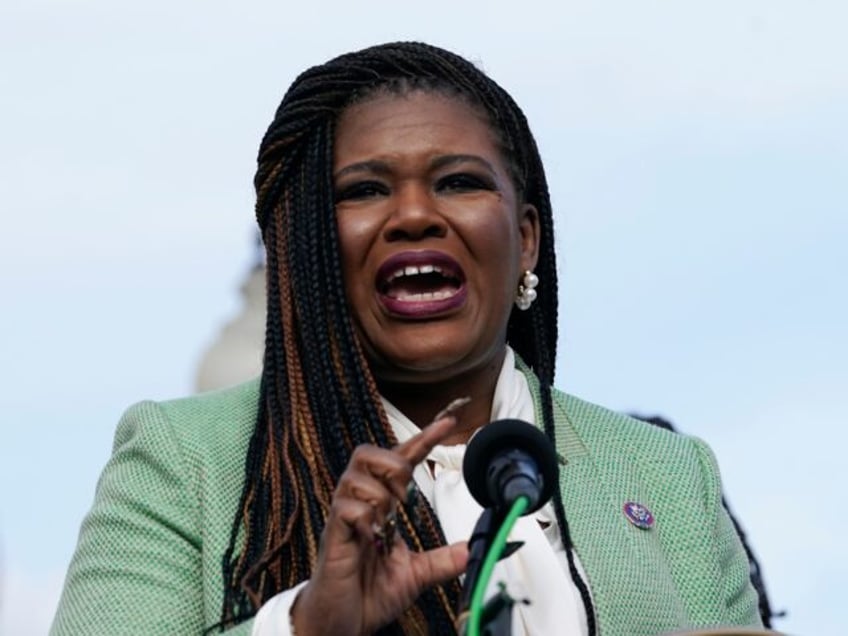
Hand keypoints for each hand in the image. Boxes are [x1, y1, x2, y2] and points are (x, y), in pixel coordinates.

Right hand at [291, 411, 468, 635]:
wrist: (340, 624)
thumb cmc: (369, 594)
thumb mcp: (415, 574)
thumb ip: (443, 560)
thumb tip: (472, 550)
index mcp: (379, 505)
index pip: (401, 460)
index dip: (423, 439)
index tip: (448, 422)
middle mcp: (359, 503)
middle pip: (367, 451)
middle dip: (394, 464)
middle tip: (404, 495)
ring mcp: (343, 517)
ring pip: (356, 474)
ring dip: (380, 494)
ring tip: (385, 522)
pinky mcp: (332, 535)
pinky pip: (345, 507)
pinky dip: (365, 516)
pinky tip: (371, 535)